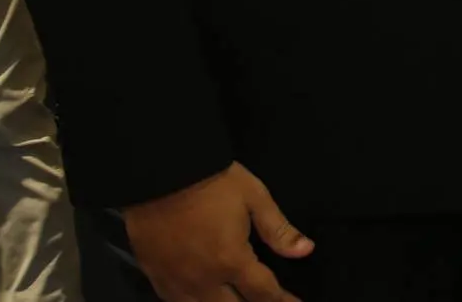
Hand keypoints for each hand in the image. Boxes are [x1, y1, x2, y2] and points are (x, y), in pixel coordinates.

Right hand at [122, 162, 311, 301]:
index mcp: (231, 261)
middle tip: (268, 301)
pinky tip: (203, 300)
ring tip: (239, 300)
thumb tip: (306, 250)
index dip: (282, 301)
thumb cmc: (212, 182)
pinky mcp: (155, 277)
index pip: (263, 293)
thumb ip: (278, 229)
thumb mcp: (254, 197)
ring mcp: (176, 281)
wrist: (160, 173)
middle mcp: (204, 280)